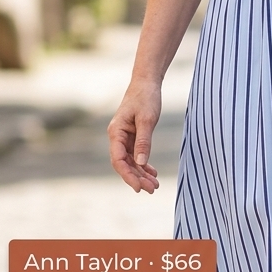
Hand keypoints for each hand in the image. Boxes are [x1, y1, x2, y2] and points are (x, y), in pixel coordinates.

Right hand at [108, 80, 161, 194]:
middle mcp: (117, 137)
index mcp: (116, 132)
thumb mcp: (147, 120)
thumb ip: (144, 141)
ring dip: (142, 174)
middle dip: (137, 178)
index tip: (140, 187)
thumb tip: (141, 163)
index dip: (128, 176)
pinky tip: (153, 173)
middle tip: (152, 189)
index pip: (118, 160)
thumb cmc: (145, 97)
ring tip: (155, 185)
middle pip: (124, 164)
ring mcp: (124, 137)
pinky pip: (136, 155)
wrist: (146, 83)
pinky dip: (144, 165)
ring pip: (131, 161)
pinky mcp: (132, 136)